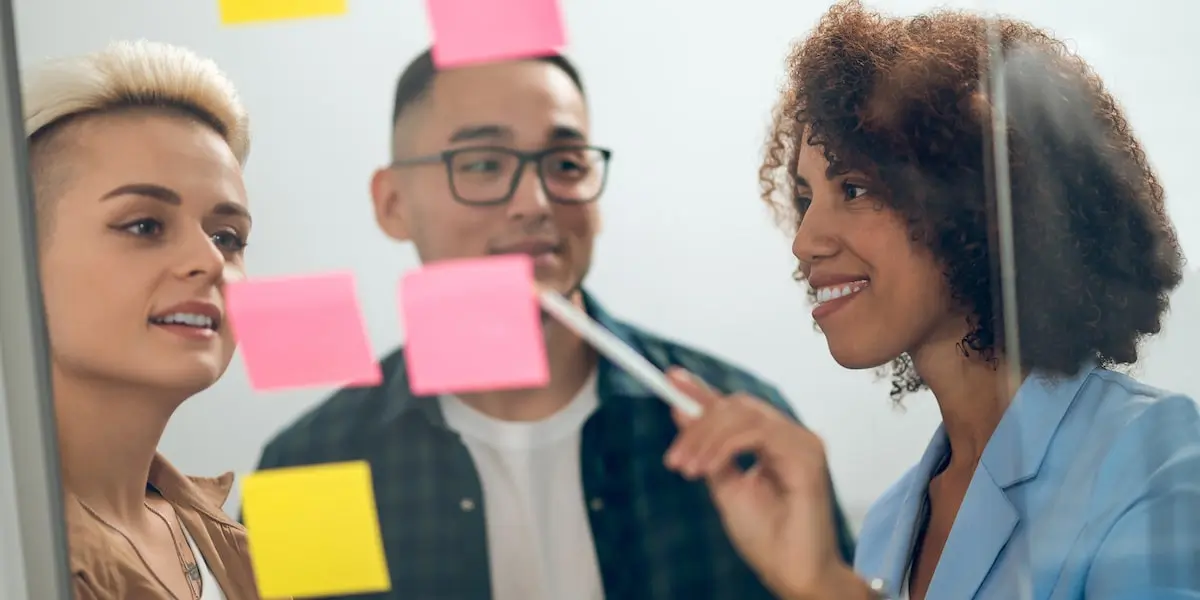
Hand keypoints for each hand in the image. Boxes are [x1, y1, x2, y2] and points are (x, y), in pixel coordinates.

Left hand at [663, 369, 862, 599]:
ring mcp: (802, 443)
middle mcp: (791, 436)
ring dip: (706, 439)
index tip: (672, 380)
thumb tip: (681, 410)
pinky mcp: (807, 455)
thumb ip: (707, 448)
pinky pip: (757, 433)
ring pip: (744, 415)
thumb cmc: (766, 536)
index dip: (703, 391)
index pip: (735, 407)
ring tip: (686, 469)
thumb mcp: (723, 485)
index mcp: (773, 442)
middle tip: (674, 457)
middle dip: (698, 425)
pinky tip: (707, 469)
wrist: (790, 571)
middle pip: (737, 406)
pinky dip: (725, 447)